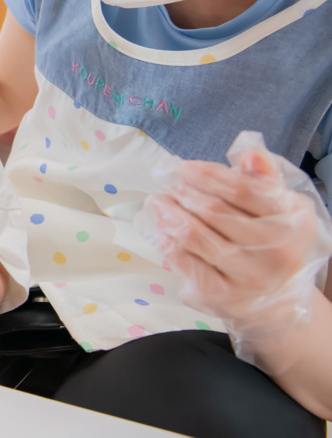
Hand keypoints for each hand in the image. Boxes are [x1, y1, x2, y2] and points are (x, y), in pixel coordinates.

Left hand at [149, 150, 319, 322]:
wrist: (275, 298)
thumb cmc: (268, 240)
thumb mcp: (275, 207)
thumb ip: (262, 179)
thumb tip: (249, 153)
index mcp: (293, 221)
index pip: (244, 190)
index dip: (209, 175)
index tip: (183, 168)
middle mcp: (277, 253)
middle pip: (215, 212)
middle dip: (183, 193)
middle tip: (166, 184)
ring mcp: (250, 277)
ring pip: (195, 237)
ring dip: (169, 214)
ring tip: (157, 202)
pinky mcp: (223, 296)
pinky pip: (185, 262)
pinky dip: (168, 242)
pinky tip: (161, 230)